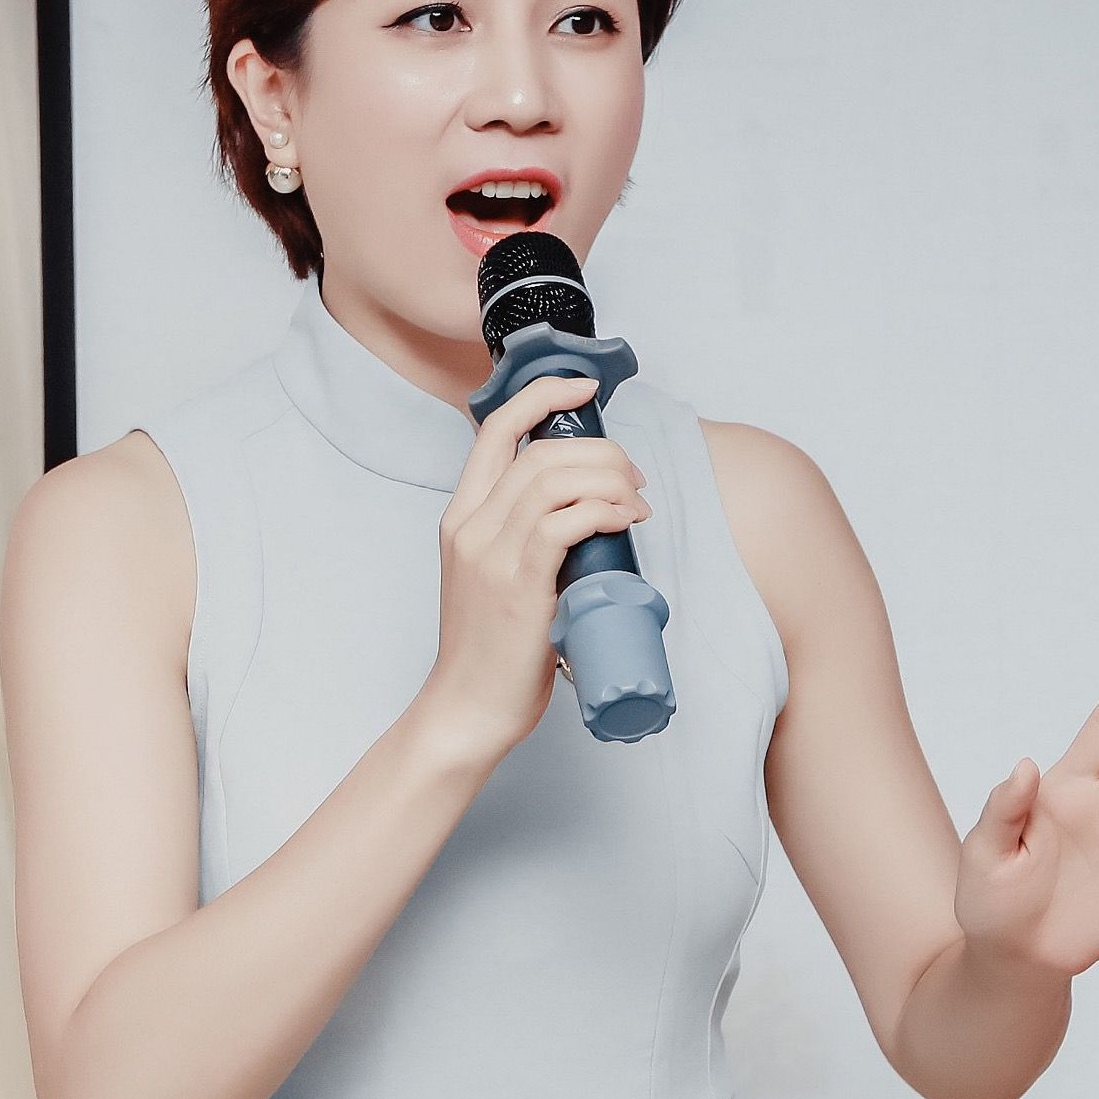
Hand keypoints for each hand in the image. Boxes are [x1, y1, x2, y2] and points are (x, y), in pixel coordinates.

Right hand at [417, 372, 649, 764]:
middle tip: (634, 477)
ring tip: (637, 501)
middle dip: (600, 450)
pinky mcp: (517, 586)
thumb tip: (587, 515)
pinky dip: (604, 510)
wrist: (467, 710)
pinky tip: (626, 520)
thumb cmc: (492, 651)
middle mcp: (470, 527)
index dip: (543, 397)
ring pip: (554, 480)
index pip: (496, 430)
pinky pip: (565, 523)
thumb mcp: (494, 578)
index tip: (585, 389)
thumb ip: (525, 541)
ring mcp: (491, 556)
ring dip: (610, 478)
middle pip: (540, 452)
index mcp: (460, 518)